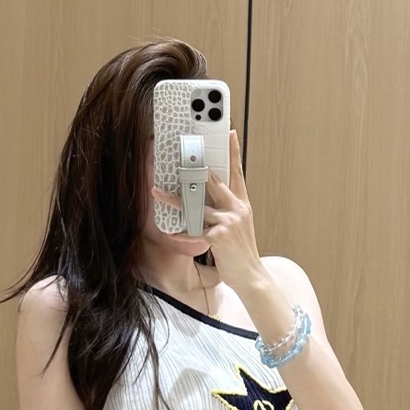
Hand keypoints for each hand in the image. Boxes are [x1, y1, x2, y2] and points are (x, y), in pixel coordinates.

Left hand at [152, 129, 262, 292]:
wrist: (252, 276)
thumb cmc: (241, 251)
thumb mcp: (240, 225)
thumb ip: (227, 208)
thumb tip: (210, 195)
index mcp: (242, 203)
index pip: (237, 172)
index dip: (233, 151)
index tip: (229, 133)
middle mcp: (237, 208)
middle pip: (214, 181)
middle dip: (195, 168)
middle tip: (181, 155)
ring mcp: (229, 221)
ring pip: (197, 205)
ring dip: (174, 200)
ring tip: (157, 193)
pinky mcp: (219, 237)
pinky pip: (194, 232)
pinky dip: (180, 233)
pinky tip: (169, 232)